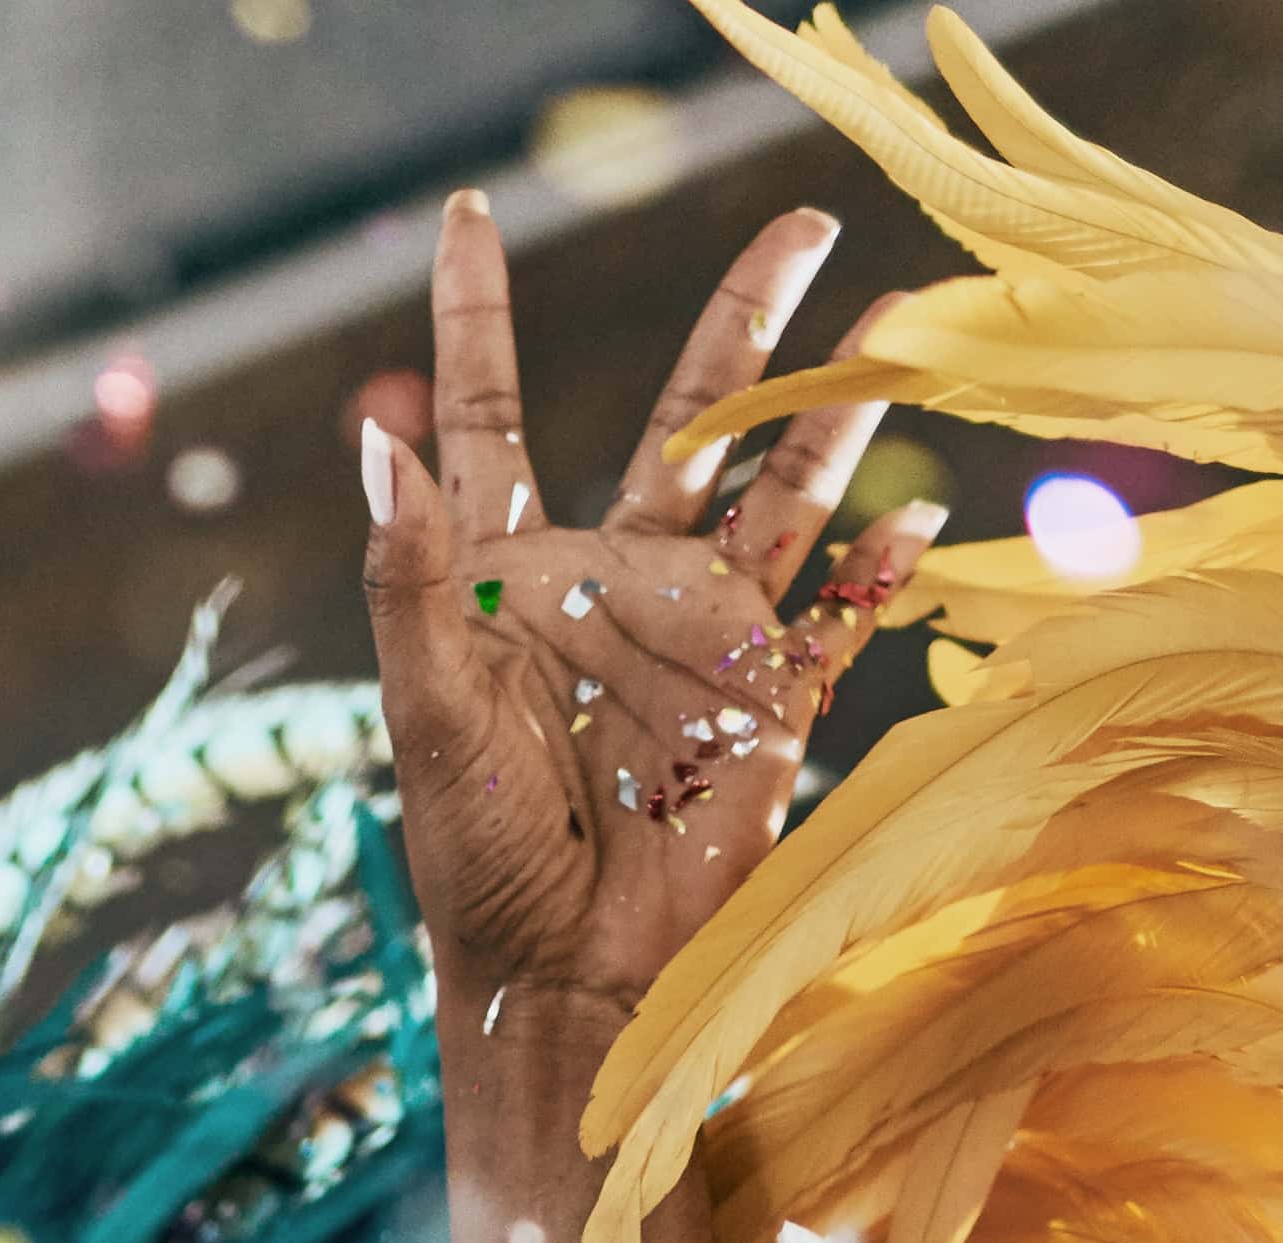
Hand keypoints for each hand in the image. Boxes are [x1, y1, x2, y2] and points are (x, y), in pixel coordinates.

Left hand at [361, 195, 913, 1011]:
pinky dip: (879, 575)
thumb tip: (373, 444)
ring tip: (894, 319)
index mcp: (513, 576)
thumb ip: (410, 582)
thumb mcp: (428, 718)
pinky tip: (909, 526)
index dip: (477, 317)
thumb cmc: (478, 865)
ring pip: (785, 494)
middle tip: (803, 223)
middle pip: (689, 420)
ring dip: (839, 416)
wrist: (567, 986)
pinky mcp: (770, 708)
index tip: (474, 215)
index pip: (491, 415)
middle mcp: (615, 584)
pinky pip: (838, 621)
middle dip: (745, 322)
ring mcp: (701, 640)